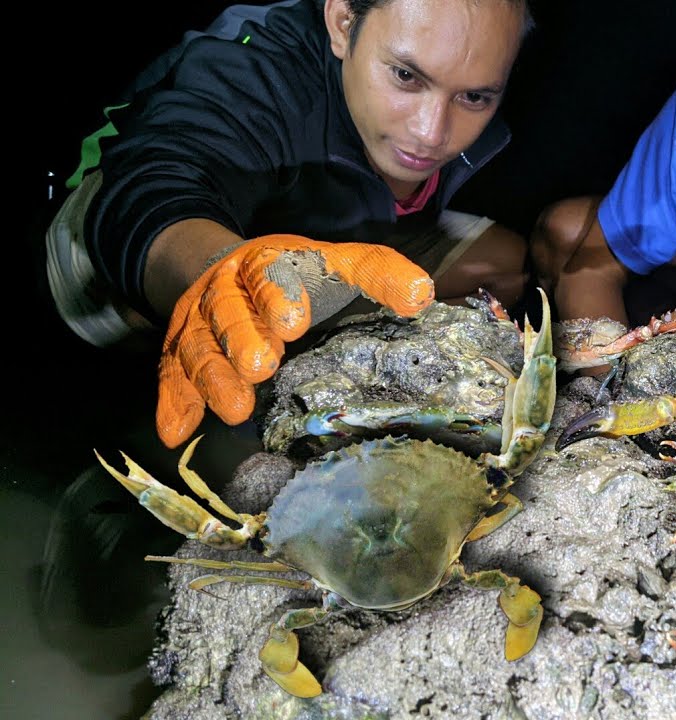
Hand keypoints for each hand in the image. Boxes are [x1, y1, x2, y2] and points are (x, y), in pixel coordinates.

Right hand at [157, 235, 434, 447]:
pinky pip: (170, 378)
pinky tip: (176, 434)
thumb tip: (421, 296)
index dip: (279, 296)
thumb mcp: (340, 264)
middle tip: (263, 366)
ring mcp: (198, 322)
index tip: (295, 322)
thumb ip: (379, 275)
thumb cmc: (302, 277)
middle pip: (229, 313)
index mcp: (269, 264)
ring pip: (198, 348)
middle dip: (244, 339)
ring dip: (214, 378)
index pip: (272, 275)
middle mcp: (227, 291)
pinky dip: (172, 405)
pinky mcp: (178, 352)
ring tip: (236, 409)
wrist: (229, 268)